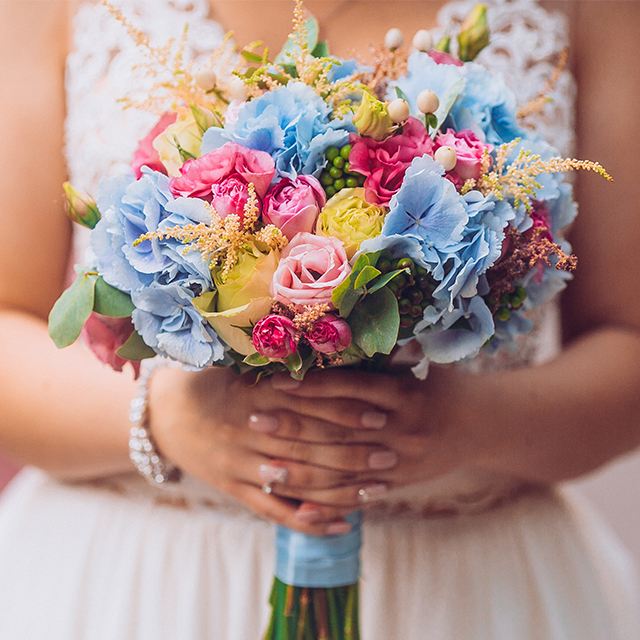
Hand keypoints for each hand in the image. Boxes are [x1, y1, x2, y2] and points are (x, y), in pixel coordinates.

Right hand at [148, 366, 399, 534]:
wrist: (159, 416)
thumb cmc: (209, 383)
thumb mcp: (234, 363)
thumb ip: (276, 360)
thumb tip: (328, 343)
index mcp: (251, 396)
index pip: (305, 405)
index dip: (343, 409)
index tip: (380, 411)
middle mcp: (247, 433)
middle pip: (307, 447)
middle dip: (352, 452)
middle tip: (392, 453)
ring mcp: (240, 467)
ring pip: (298, 484)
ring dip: (340, 489)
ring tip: (379, 489)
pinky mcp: (235, 491)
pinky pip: (276, 512)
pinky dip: (309, 521)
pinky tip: (343, 525)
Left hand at [263, 366, 483, 517]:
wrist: (484, 426)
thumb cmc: (444, 385)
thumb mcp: (421, 363)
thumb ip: (383, 354)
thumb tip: (338, 330)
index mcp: (405, 393)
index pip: (349, 389)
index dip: (310, 385)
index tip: (274, 381)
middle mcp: (401, 429)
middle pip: (338, 431)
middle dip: (292, 427)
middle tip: (252, 421)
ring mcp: (400, 462)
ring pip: (343, 470)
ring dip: (301, 471)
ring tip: (263, 467)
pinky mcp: (399, 484)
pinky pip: (358, 497)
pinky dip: (327, 503)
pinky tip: (298, 506)